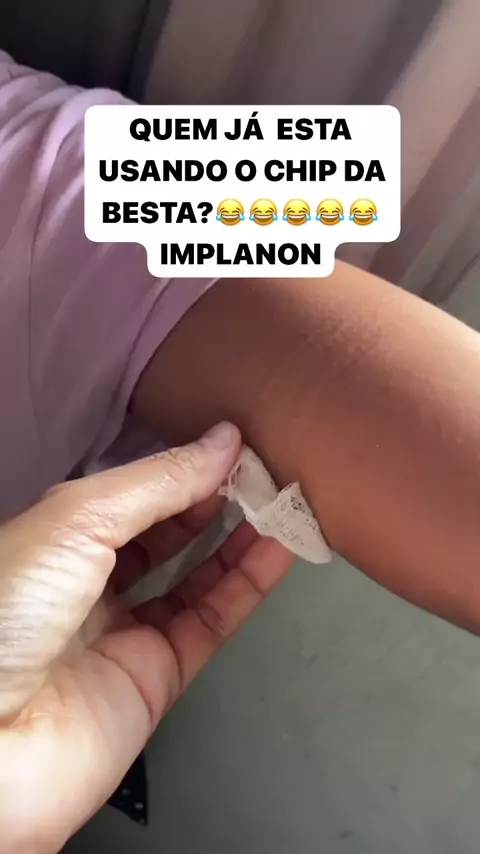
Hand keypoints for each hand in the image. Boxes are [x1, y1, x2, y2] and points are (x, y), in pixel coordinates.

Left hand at [0, 423, 292, 852]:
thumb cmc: (9, 613)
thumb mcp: (76, 522)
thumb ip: (157, 482)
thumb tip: (222, 442)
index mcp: (59, 538)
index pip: (134, 493)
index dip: (184, 468)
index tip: (235, 445)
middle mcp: (91, 582)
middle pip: (167, 532)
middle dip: (215, 499)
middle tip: (264, 474)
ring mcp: (125, 631)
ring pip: (196, 577)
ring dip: (240, 539)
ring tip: (282, 504)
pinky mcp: (157, 678)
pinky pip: (212, 621)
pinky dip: (248, 585)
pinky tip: (278, 550)